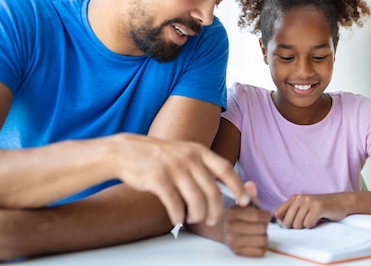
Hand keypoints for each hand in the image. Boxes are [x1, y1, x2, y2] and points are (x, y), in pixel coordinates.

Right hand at [112, 134, 248, 225]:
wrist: (126, 151)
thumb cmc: (159, 156)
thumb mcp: (185, 152)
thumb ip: (204, 166)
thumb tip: (227, 187)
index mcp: (199, 151)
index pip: (226, 169)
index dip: (238, 186)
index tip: (244, 200)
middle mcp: (189, 158)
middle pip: (212, 190)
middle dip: (216, 209)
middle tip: (212, 219)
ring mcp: (174, 168)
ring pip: (196, 200)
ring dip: (196, 215)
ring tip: (192, 219)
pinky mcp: (158, 179)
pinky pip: (175, 204)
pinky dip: (178, 216)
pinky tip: (176, 218)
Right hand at [221, 182, 270, 256]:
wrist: (221, 229)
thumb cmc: (237, 215)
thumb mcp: (242, 202)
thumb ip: (249, 194)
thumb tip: (251, 184)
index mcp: (232, 213)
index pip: (256, 216)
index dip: (265, 215)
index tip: (264, 214)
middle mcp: (230, 228)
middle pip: (262, 228)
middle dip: (264, 225)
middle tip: (259, 223)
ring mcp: (233, 242)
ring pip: (263, 240)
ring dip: (264, 236)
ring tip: (257, 231)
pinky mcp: (238, 252)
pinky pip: (260, 251)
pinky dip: (262, 246)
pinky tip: (256, 240)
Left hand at [274, 193, 349, 228]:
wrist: (340, 202)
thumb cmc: (321, 208)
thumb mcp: (304, 208)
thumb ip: (291, 213)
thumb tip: (277, 224)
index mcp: (294, 198)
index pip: (277, 214)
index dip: (282, 223)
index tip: (292, 223)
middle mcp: (300, 198)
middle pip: (287, 222)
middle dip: (296, 226)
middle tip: (306, 221)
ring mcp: (309, 201)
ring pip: (298, 224)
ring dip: (306, 225)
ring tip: (313, 218)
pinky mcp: (318, 207)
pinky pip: (308, 224)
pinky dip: (314, 225)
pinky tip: (319, 218)